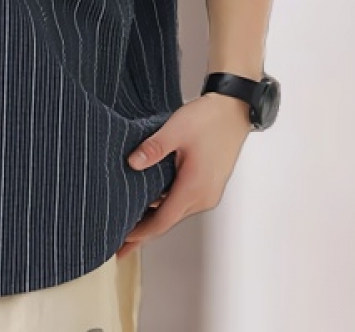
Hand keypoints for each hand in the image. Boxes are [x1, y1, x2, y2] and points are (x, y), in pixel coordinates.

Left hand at [117, 92, 253, 259]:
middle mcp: (204, 197)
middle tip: (120, 238)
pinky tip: (150, 199)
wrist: (234, 110)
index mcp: (194, 188)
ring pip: (175, 211)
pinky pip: (183, 200)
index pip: (162, 221)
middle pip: (168, 221)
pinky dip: (165, 205)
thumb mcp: (176, 130)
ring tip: (130, 218)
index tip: (122, 243)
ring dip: (154, 217)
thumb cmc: (209, 119)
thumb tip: (132, 163)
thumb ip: (153, 148)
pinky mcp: (208, 184)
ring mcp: (208, 192)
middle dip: (144, 230)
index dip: (140, 233)